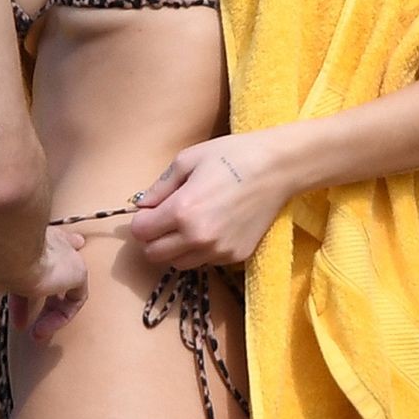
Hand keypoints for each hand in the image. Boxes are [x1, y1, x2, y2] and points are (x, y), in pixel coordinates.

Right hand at [3, 225, 88, 341]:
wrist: (5, 248)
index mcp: (23, 239)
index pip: (34, 249)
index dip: (34, 266)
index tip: (35, 279)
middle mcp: (46, 243)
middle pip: (46, 271)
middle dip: (32, 299)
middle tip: (20, 322)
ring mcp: (64, 256)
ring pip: (61, 287)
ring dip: (46, 313)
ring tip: (32, 334)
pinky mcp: (77, 271)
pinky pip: (75, 299)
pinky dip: (59, 317)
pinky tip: (40, 329)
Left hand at [131, 131, 293, 267]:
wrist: (277, 168)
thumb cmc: (231, 156)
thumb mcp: (187, 160)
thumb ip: (159, 187)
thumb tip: (141, 205)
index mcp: (181, 211)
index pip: (141, 232)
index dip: (141, 220)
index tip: (151, 210)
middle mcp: (198, 237)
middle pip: (154, 254)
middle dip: (153, 238)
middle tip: (165, 220)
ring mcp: (218, 250)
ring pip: (178, 263)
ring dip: (175, 248)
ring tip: (188, 225)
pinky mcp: (236, 256)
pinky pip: (205, 261)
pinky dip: (200, 250)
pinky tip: (211, 228)